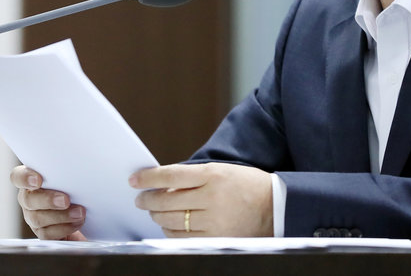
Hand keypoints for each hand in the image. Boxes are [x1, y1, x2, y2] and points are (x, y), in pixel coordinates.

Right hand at [10, 165, 86, 239]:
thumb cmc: (76, 185)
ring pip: (38, 218)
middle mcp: (29, 198)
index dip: (25, 178)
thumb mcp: (72, 173)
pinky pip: (48, 233)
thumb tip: (83, 154)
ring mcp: (33, 216)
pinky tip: (77, 222)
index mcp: (31, 179)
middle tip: (66, 200)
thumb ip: (69, 167)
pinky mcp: (42, 232)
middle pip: (28, 200)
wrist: (86, 208)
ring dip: (61, 216)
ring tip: (80, 212)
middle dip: (48, 200)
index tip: (38, 180)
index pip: (18, 176)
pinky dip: (65, 228)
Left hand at [129, 162, 272, 236]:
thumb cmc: (246, 184)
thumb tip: (162, 184)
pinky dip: (170, 231)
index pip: (172, 175)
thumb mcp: (221, 171)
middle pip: (167, 200)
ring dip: (157, 216)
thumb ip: (194, 177)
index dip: (149, 178)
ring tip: (153, 211)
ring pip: (172, 220)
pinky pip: (183, 238)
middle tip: (140, 199)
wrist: (276, 206)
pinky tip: (167, 225)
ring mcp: (214, 220)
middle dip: (148, 200)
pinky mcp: (216, 239)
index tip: (134, 180)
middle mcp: (212, 197)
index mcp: (213, 175)